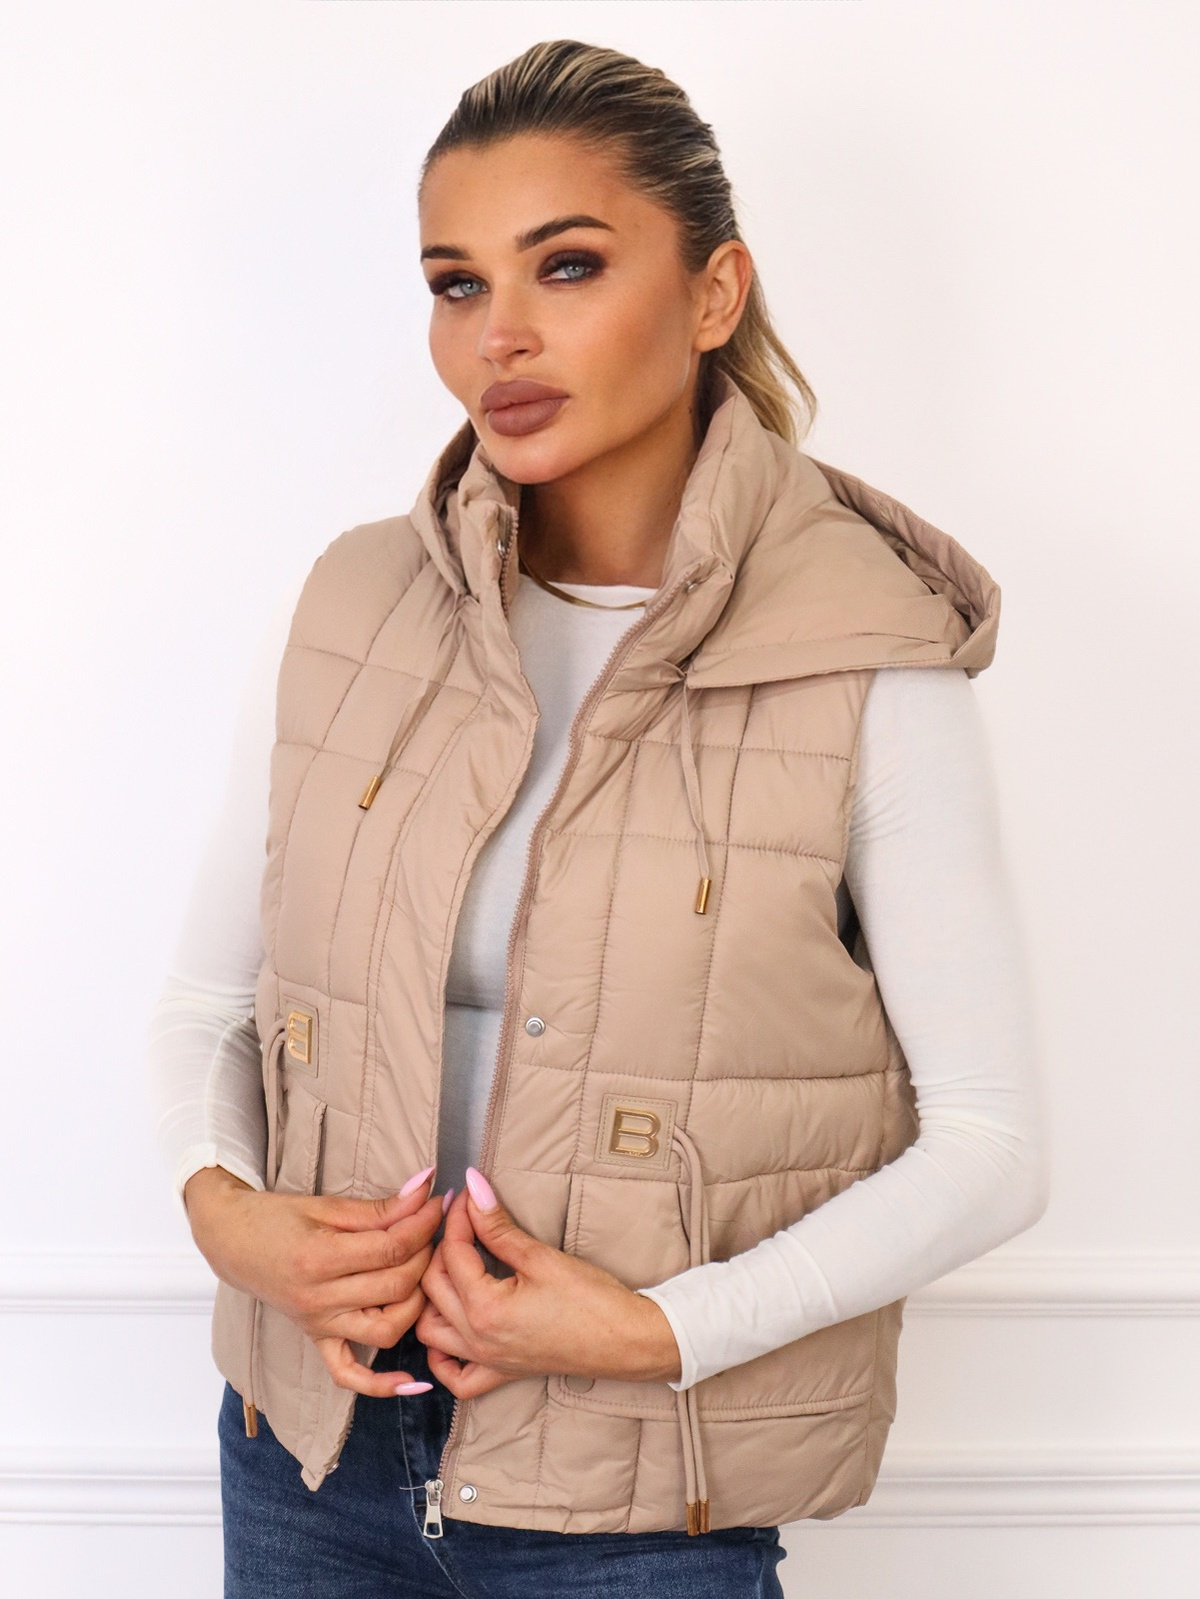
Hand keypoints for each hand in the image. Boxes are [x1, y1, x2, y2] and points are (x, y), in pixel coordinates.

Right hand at [183, 1164, 443, 1397]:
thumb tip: (425, 1191)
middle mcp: (319, 1298)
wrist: (231, 1241)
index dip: (424, 1224)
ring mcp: (318, 1324)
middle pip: (395, 1285)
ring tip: (425, 1273)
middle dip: (426, 1254)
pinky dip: (379, 1385)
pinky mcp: (316, 1338)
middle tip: (435, 1229)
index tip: (440, 1203)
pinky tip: (410, 1383)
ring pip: (385, 1330)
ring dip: (416, 1303)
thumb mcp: (326, 1205)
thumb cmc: (276, 1217)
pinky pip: (347, 1374)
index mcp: (320, 1258)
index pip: (391, 1248)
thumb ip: (379, 1207)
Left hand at [415, 1168, 681, 1399]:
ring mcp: (486, 1360)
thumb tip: (474, 1189)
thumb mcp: (541, 1257)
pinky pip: (453, 1373)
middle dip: (443, 1246)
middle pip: (433, 1285)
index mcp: (485, 1310)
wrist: (626, 1340)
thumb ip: (499, 1226)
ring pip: (430, 1329)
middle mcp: (477, 1340)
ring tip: (456, 1266)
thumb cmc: (591, 1299)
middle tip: (464, 1219)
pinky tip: (452, 1325)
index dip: (458, 1217)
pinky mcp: (500, 1371)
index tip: (467, 1193)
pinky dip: (442, 1353)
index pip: (453, 1253)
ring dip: (433, 1296)